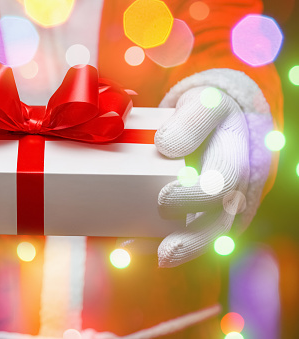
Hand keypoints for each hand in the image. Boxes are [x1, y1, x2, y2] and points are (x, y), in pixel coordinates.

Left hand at [153, 86, 249, 266]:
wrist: (216, 123)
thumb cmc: (207, 115)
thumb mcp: (204, 105)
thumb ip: (190, 121)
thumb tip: (165, 146)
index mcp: (235, 155)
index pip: (224, 179)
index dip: (196, 194)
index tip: (164, 199)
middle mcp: (234, 186)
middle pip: (220, 222)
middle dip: (192, 242)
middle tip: (165, 254)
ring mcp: (220, 205)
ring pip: (204, 236)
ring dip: (174, 251)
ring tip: (140, 256)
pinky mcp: (204, 214)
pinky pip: (186, 234)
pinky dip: (156, 242)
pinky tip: (131, 245)